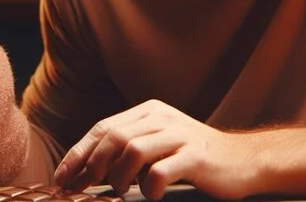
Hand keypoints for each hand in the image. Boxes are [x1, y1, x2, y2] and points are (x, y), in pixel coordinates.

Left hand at [54, 100, 256, 200]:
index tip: (62, 178)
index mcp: (149, 112)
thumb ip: (128, 148)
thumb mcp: (159, 143)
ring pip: (132, 150)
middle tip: (84, 189)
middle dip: (91, 166)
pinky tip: (152, 195)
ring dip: (119, 176)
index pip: (102, 128)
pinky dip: (149, 187)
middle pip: (113, 136)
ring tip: (122, 191)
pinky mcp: (195, 156)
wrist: (244, 161)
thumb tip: (86, 170)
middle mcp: (162, 118)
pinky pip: (160, 171)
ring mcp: (179, 135)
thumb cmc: (195, 158)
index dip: (78, 153)